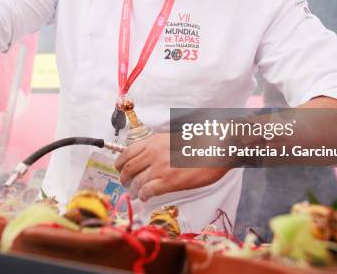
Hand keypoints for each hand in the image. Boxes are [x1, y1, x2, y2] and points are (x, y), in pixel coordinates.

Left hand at [114, 133, 229, 201]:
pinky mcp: (168, 182)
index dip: (120, 163)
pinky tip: (145, 197)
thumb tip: (147, 158)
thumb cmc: (199, 144)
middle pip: (127, 168)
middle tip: (125, 183)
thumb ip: (158, 147)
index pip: (126, 152)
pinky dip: (143, 196)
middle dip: (124, 178)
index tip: (120, 168)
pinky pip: (147, 191)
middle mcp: (153, 153)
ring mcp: (160, 168)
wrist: (216, 149)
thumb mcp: (172, 139)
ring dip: (133, 189)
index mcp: (154, 141)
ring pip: (136, 182)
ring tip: (134, 193)